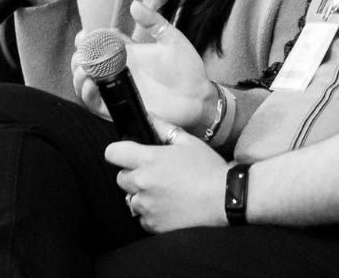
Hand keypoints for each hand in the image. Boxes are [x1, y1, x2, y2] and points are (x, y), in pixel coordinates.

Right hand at [73, 1, 218, 130]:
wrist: (198, 98)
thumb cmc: (188, 69)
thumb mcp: (172, 39)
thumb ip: (154, 21)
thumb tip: (134, 4)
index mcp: (129, 53)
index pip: (99, 43)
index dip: (89, 38)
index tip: (87, 34)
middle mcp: (119, 71)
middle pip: (88, 63)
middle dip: (80, 55)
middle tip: (83, 52)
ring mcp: (118, 89)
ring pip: (86, 82)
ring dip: (79, 73)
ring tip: (83, 67)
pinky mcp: (120, 107)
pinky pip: (96, 103)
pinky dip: (87, 94)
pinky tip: (89, 83)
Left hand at [106, 117, 230, 232]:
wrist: (225, 199)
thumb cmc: (208, 168)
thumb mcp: (187, 141)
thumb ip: (162, 127)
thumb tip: (147, 115)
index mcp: (148, 159)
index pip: (112, 153)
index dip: (119, 152)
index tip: (128, 155)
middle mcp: (142, 182)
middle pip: (121, 178)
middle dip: (133, 175)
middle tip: (154, 175)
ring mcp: (146, 205)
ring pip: (131, 199)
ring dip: (142, 195)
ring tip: (164, 193)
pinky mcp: (153, 224)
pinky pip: (142, 218)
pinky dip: (151, 214)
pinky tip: (169, 207)